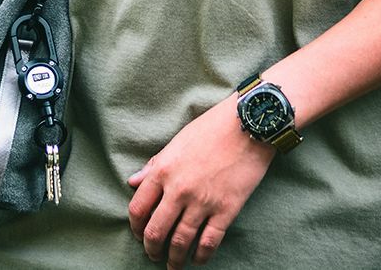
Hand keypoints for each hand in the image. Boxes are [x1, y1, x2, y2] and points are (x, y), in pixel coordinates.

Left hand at [127, 96, 274, 267]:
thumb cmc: (211, 128)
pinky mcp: (226, 210)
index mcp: (163, 170)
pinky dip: (200, 256)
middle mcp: (179, 189)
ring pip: (180, 242)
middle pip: (155, 231)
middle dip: (152, 248)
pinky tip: (197, 259)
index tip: (139, 233)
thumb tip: (133, 181)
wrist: (247, 124)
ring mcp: (202, 202)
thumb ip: (155, 164)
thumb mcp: (177, 141)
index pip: (138, 208)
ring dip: (173, 258)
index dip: (135, 226)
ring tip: (172, 265)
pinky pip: (208, 242)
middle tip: (153, 255)